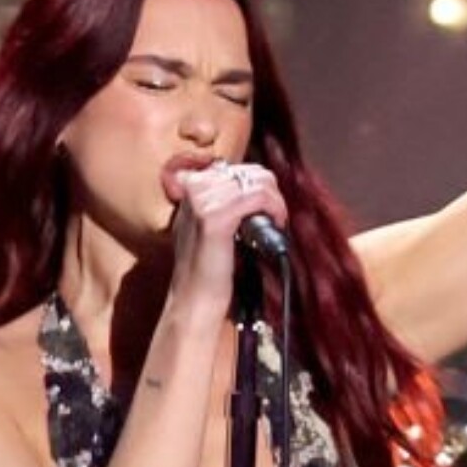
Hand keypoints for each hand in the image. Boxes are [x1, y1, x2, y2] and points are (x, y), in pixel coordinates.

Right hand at [163, 154, 285, 298]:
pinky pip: (259, 196)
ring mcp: (202, 200)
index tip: (264, 208)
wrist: (195, 299)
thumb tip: (249, 186)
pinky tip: (276, 225)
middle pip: (248, 171)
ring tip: (275, 222)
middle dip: (269, 192)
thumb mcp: (206, 226)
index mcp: (190, 185)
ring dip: (275, 202)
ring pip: (257, 181)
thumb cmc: (206, 268)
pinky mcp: (215, 217)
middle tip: (274, 217)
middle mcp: (194, 186)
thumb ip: (218, 202)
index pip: (233, 168)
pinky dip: (275, 208)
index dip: (256, 185)